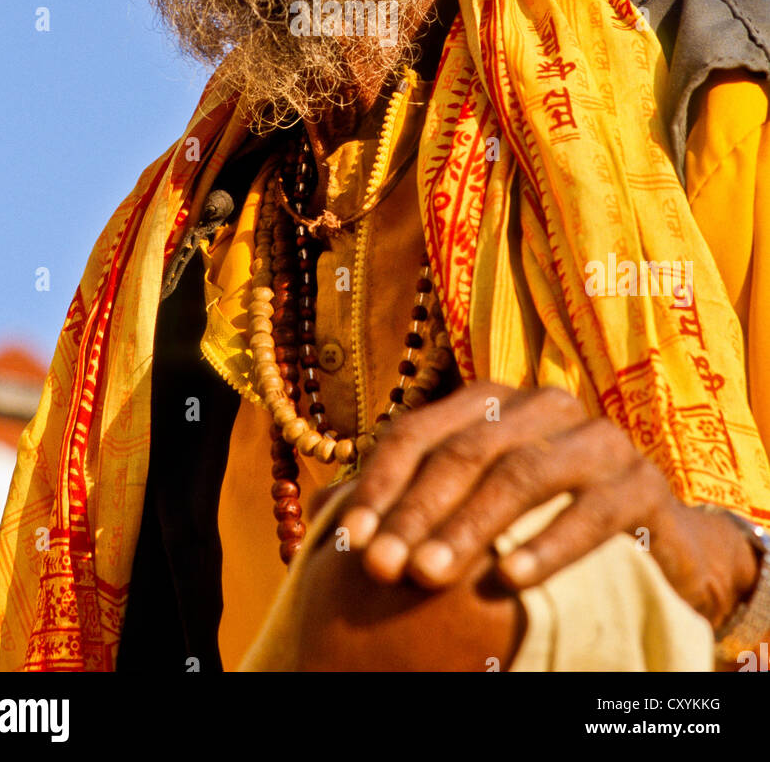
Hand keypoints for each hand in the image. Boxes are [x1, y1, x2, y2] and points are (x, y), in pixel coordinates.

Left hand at [337, 381, 759, 630]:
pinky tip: (509, 580)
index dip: (379, 485)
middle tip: (381, 567)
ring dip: (469, 527)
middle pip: (464, 452)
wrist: (658, 553)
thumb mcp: (476, 510)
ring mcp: (597, 441)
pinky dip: (547, 545)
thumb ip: (413, 503)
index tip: (348, 542)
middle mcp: (543, 407)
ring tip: (429, 576)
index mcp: (494, 404)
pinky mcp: (642, 484)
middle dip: (416, 512)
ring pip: (520, 474)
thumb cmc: (544, 526)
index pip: (418, 432)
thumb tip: (325, 511)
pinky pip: (591, 512)